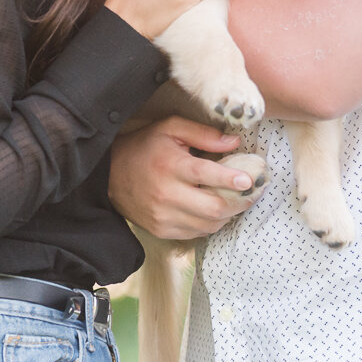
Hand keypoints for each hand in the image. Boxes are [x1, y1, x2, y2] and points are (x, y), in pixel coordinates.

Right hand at [108, 117, 260, 240]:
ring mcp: (163, 216)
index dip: (232, 179)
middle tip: (252, 194)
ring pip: (209, 224)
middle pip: (214, 207)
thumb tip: (234, 142)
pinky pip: (197, 232)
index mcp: (170, 165)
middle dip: (239, 202)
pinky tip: (215, 211)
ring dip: (228, 214)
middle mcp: (167, 194)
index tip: (250, 180)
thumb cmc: (145, 147)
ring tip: (236, 201)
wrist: (110, 175)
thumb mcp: (171, 128)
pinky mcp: (161, 230)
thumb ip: (203, 134)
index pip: (207, 175)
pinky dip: (211, 223)